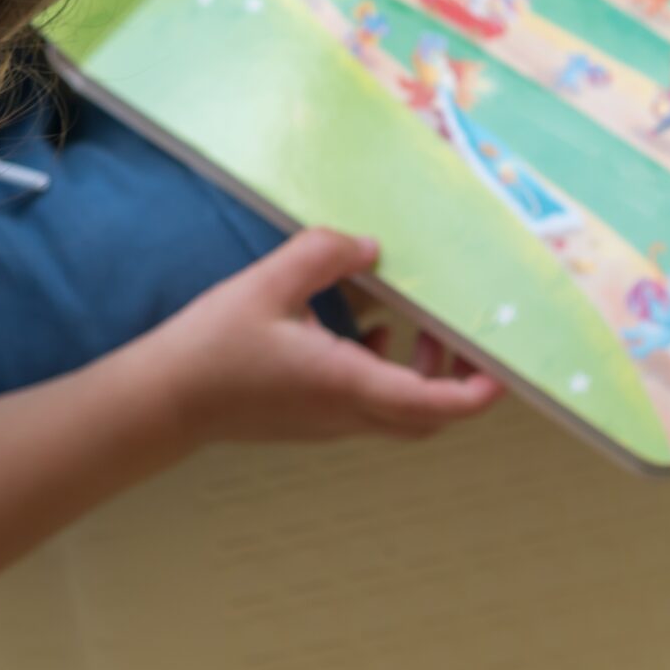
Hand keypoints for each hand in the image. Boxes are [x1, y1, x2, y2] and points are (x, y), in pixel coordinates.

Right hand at [148, 229, 501, 443]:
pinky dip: (386, 374)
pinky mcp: (309, 420)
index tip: (506, 367)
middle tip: (466, 337)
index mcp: (346, 383)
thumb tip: (371, 246)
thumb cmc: (212, 347)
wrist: (163, 402)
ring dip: (422, 376)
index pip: (433, 403)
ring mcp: (327, 423)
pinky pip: (368, 405)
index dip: (478, 391)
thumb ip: (324, 255)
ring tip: (417, 325)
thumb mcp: (268, 283)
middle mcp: (345, 413)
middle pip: (426, 417)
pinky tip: (366, 332)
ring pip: (399, 414)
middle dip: (458, 381)